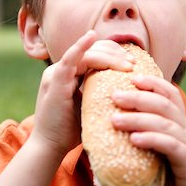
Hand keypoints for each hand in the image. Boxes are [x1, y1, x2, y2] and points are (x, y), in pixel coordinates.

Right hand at [31, 31, 133, 157]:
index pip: (94, 54)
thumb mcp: (91, 105)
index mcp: (70, 74)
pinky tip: (91, 37)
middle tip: (133, 63)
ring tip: (128, 65)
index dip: (114, 53)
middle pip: (92, 51)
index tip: (132, 62)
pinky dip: (80, 47)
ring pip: (87, 55)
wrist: (51, 148)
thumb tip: (128, 88)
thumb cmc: (72, 130)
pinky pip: (68, 60)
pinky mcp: (54, 81)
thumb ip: (101, 92)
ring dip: (110, 57)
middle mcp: (62, 70)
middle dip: (115, 53)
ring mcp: (56, 74)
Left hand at [111, 75, 185, 185]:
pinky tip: (134, 139)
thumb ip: (144, 144)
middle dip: (138, 97)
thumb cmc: (178, 180)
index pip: (170, 95)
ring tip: (115, 119)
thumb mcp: (159, 157)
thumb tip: (109, 138)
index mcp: (181, 125)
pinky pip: (171, 145)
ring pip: (165, 122)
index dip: (153, 83)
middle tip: (115, 96)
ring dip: (138, 118)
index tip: (131, 78)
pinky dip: (152, 139)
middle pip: (164, 104)